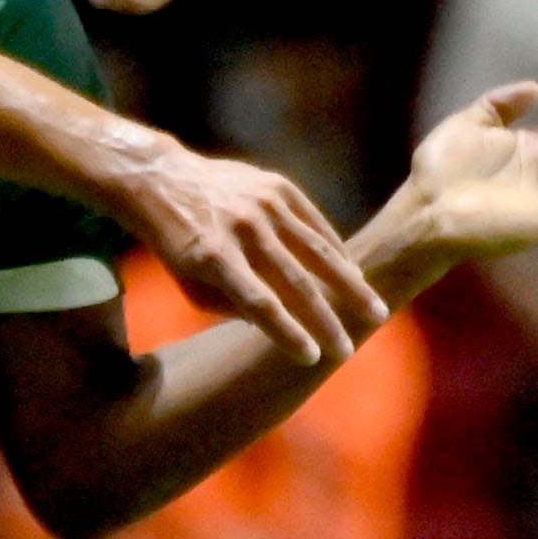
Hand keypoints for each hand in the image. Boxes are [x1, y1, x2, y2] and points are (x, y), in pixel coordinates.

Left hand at [121, 145, 389, 366]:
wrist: (164, 179)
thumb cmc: (176, 245)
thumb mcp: (190, 282)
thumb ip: (230, 306)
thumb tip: (278, 327)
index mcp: (212, 257)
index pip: (259, 303)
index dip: (287, 332)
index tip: (312, 358)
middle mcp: (242, 228)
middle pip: (295, 281)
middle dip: (325, 320)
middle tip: (348, 351)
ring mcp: (263, 203)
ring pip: (317, 250)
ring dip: (349, 286)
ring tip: (373, 313)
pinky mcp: (278, 185)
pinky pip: (315, 223)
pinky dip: (336, 250)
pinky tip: (353, 275)